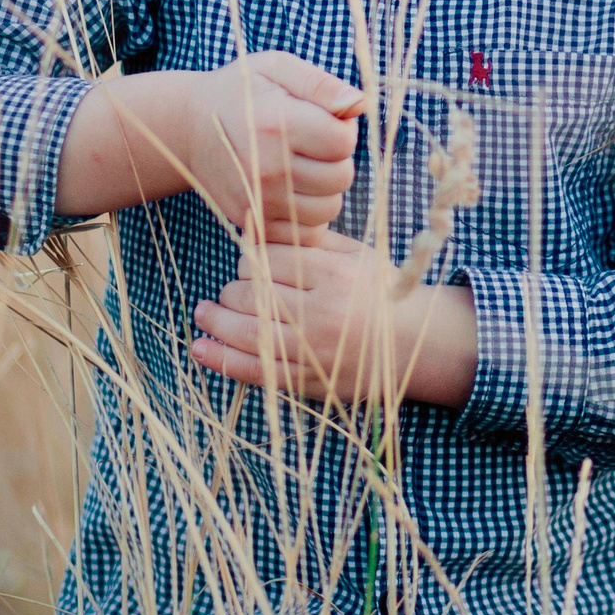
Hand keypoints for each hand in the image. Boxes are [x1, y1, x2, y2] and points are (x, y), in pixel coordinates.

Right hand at [181, 54, 364, 238]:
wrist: (187, 129)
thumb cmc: (240, 92)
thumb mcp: (277, 68)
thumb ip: (322, 84)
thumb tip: (360, 104)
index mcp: (275, 124)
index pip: (343, 142)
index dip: (342, 128)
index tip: (323, 119)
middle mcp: (266, 167)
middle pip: (341, 178)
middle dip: (337, 159)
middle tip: (314, 143)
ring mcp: (257, 200)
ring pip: (329, 208)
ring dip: (326, 189)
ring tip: (303, 165)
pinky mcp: (252, 222)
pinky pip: (307, 233)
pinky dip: (309, 216)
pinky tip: (294, 191)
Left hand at [189, 229, 477, 407]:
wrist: (413, 345)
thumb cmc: (381, 292)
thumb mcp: (357, 255)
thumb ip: (311, 242)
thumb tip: (258, 231)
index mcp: (334, 276)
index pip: (268, 261)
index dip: (250, 259)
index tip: (250, 261)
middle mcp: (321, 314)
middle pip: (251, 295)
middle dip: (233, 289)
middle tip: (234, 288)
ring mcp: (312, 353)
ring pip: (245, 333)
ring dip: (216, 320)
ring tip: (203, 312)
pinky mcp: (307, 383)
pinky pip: (254, 371)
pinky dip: (221, 359)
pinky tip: (201, 347)